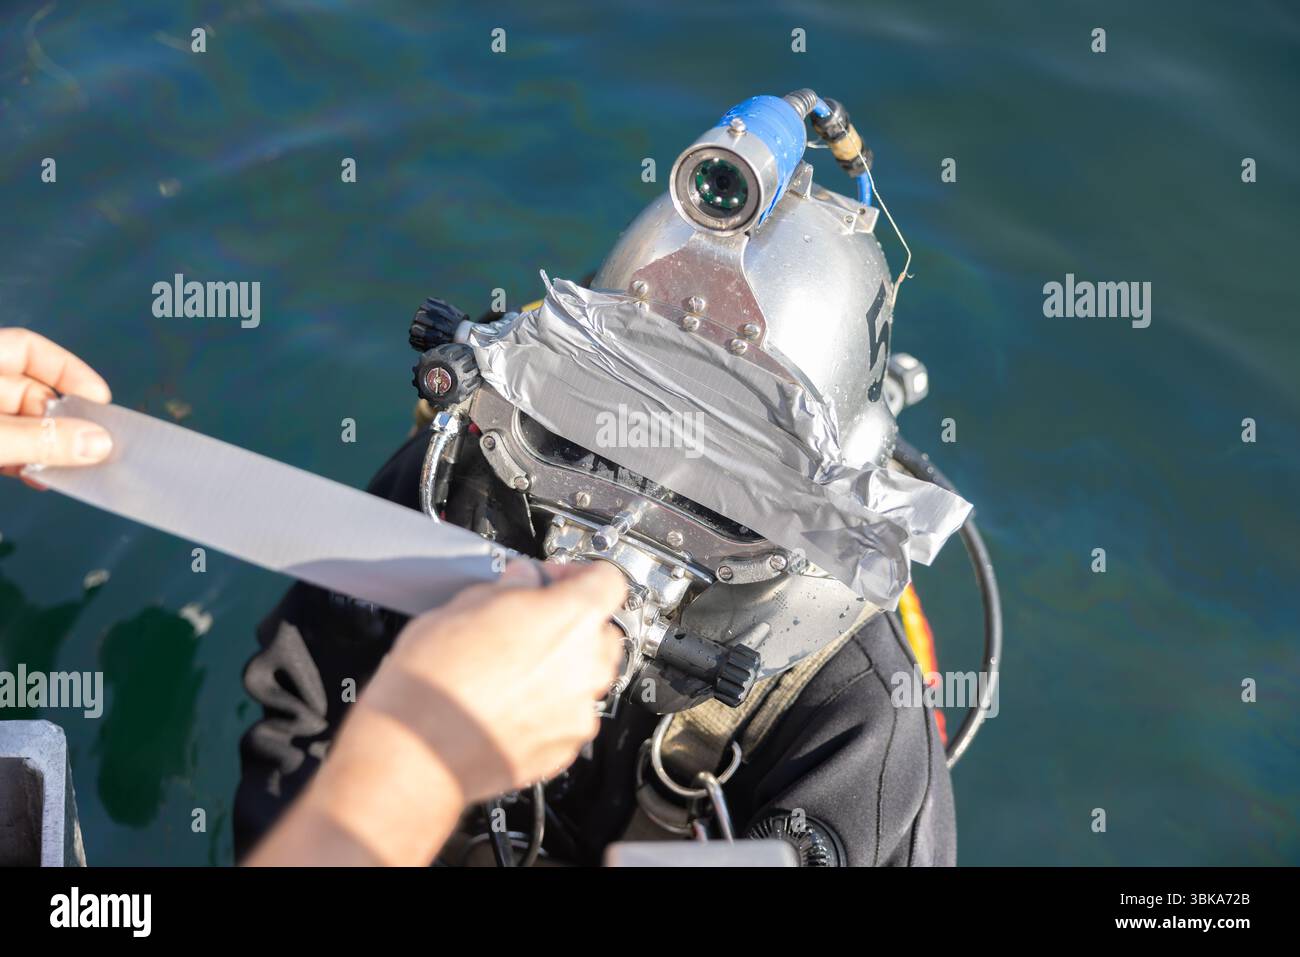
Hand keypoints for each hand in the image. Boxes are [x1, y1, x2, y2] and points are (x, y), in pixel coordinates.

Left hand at [1, 328, 112, 484]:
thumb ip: (39, 439)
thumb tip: (100, 443)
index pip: (26, 349)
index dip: (66, 370)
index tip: (98, 400)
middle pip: (29, 393)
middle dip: (60, 420)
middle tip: (89, 446)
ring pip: (20, 425)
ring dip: (46, 447)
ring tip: (68, 468)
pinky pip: (6, 449)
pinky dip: (24, 462)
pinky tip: (39, 477)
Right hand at [249, 559, 627, 865]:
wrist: (416, 750)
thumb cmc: (433, 681)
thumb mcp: (461, 606)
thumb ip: (507, 589)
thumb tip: (519, 582)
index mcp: (572, 617)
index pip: (609, 578)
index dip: (579, 573)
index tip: (553, 579)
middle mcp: (588, 665)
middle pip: (602, 630)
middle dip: (572, 624)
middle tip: (529, 622)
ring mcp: (580, 712)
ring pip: (587, 676)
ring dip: (561, 668)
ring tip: (512, 669)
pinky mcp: (565, 748)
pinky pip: (570, 716)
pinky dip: (549, 708)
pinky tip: (508, 704)